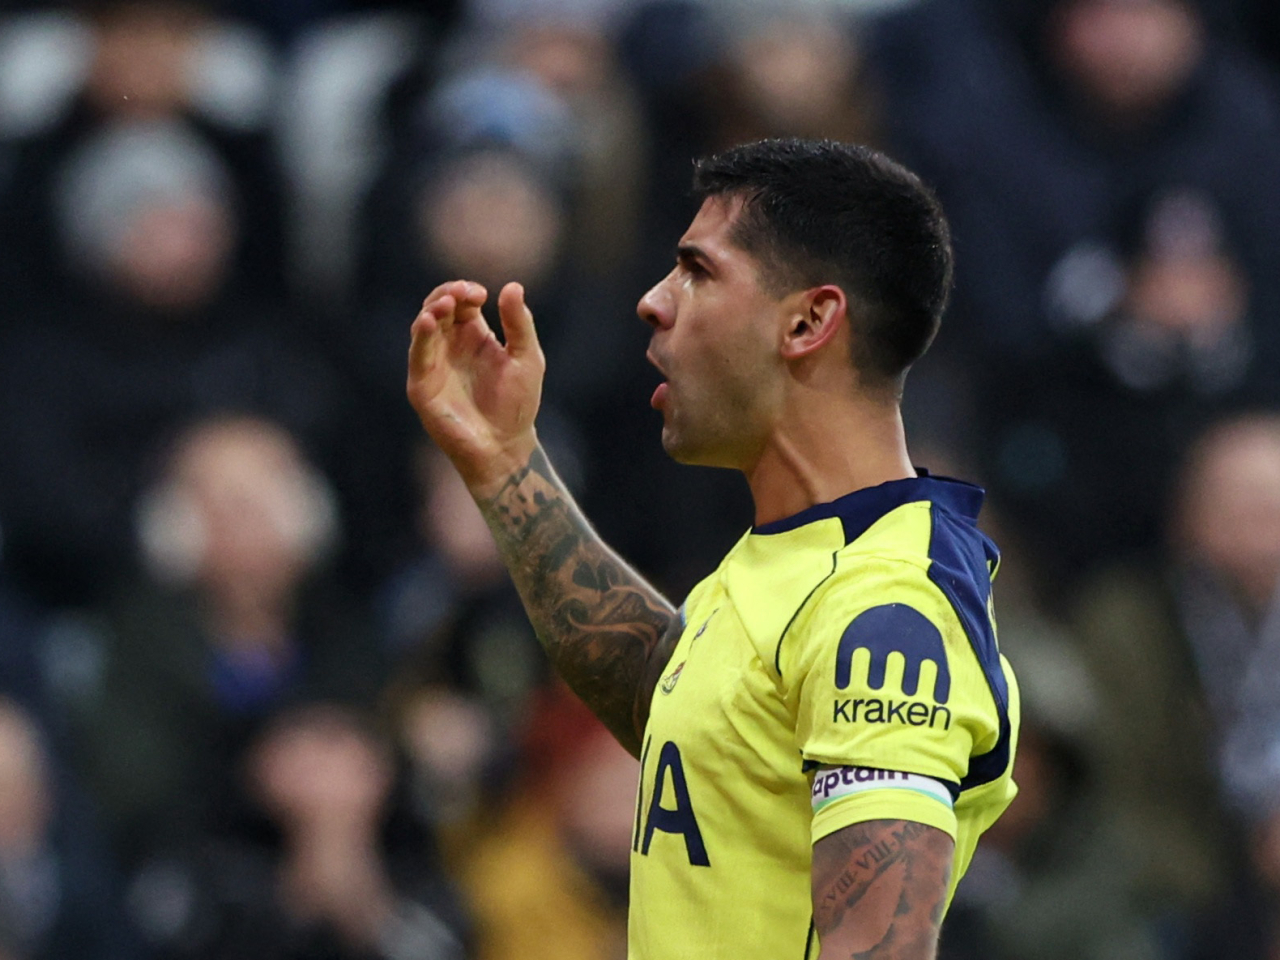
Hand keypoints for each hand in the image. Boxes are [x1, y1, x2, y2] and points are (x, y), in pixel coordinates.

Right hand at [407, 280, 544, 496]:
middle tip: (463, 293)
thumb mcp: (527, 358)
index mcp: (474, 335)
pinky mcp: (423, 385)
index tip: (480, 294)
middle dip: (447, 294)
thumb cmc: (518, 404)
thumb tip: (512, 286)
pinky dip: (421, 336)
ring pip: (423, 326)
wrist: (505, 446)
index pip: (461, 302)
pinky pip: (417, 354)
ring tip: (446, 304)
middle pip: (438, 307)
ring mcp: (434, 364)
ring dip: (432, 310)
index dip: (465, 291)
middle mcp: (450, 346)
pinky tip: (429, 322)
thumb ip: (519, 324)